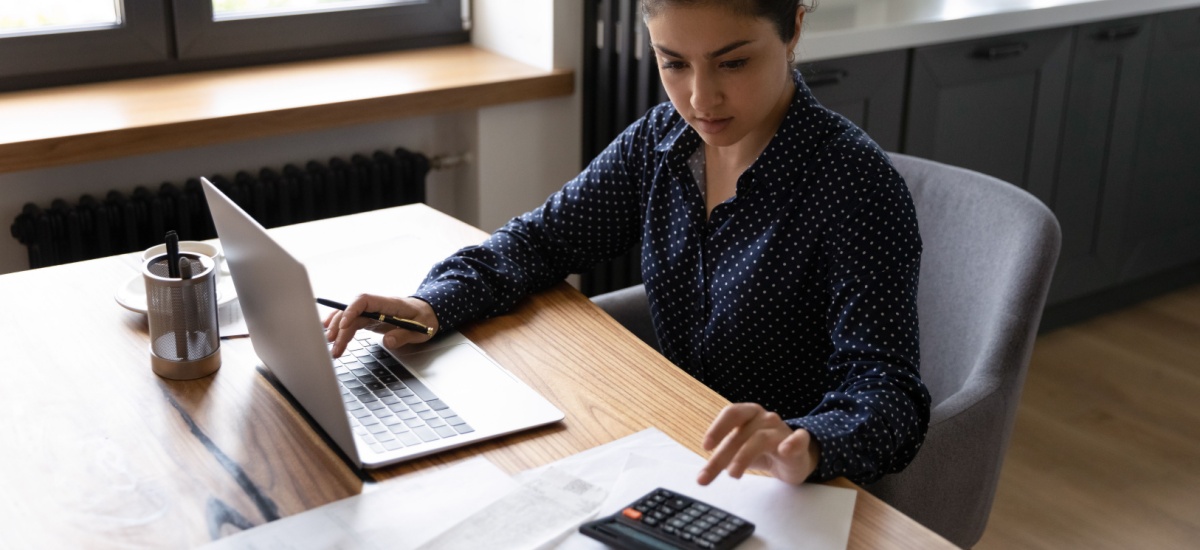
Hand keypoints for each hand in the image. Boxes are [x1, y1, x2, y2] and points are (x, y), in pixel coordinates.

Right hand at [323, 294, 438, 356]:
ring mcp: (372, 312)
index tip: (344, 325)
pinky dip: (340, 328)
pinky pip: (352, 322)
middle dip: (341, 326)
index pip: (365, 300)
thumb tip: (388, 342)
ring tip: (331, 346)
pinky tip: (330, 334)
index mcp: (389, 303)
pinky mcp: (370, 319)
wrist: (428, 313)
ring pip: (349, 317)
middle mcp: (377, 306)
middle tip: (334, 344)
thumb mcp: (421, 330)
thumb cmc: (425, 318)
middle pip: (353, 311)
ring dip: (338, 330)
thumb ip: (404, 335)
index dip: (351, 310)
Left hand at [697, 403, 820, 485]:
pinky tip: (785, 450)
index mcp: (749, 414)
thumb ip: (722, 458)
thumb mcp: (739, 451)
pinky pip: (799, 439)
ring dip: (743, 456)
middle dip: (722, 456)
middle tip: (707, 476)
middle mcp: (765, 418)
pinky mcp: (800, 443)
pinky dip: (792, 443)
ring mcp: (782, 429)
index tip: (705, 447)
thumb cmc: (762, 450)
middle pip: (741, 434)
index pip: (732, 413)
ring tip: (732, 474)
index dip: (717, 428)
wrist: (795, 458)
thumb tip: (702, 476)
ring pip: (760, 439)